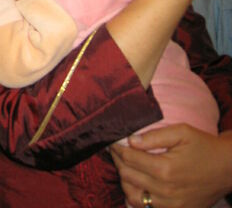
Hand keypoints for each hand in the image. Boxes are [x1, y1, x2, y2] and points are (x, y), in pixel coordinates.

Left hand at [110, 124, 231, 206]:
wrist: (226, 169)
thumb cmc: (203, 147)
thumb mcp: (181, 132)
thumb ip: (154, 136)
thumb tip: (131, 140)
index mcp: (165, 169)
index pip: (129, 159)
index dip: (117, 148)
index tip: (113, 141)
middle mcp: (165, 190)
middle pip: (128, 176)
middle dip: (118, 161)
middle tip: (116, 150)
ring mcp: (170, 205)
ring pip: (133, 196)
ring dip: (125, 180)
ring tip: (124, 166)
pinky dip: (136, 196)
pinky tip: (136, 183)